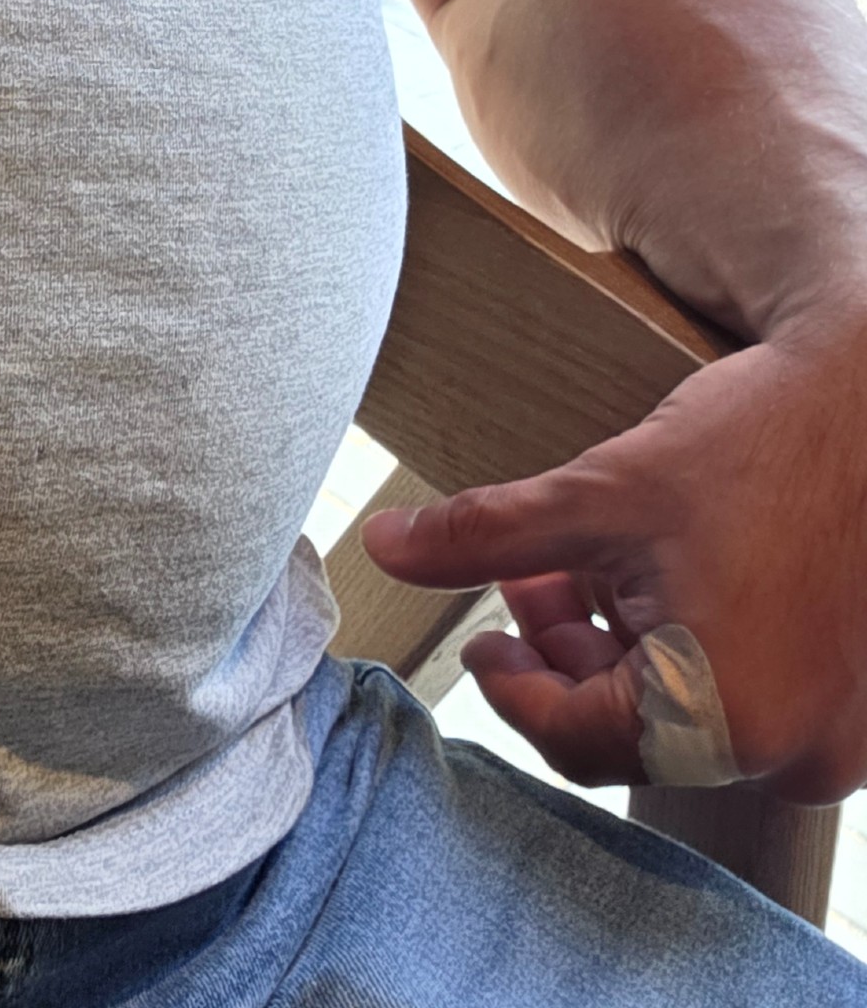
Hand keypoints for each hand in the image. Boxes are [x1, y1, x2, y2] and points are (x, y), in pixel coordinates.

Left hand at [359, 315, 866, 801]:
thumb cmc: (753, 445)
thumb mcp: (596, 493)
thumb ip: (481, 535)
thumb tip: (378, 544)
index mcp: (729, 717)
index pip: (574, 739)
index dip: (509, 684)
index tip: (480, 635)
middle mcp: (796, 750)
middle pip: (630, 729)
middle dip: (563, 652)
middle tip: (530, 578)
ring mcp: (840, 731)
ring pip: (685, 711)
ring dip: (618, 643)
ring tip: (590, 562)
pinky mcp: (861, 701)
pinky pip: (747, 696)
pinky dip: (687, 646)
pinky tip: (663, 571)